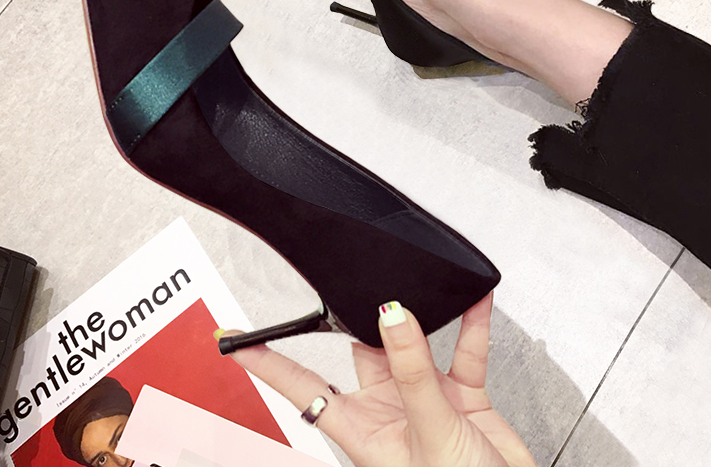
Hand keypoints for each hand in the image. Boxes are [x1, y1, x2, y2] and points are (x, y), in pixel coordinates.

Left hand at [228, 294, 536, 466]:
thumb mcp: (428, 432)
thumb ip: (413, 373)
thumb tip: (392, 317)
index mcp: (360, 428)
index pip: (301, 386)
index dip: (267, 362)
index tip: (236, 339)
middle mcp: (387, 410)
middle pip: (363, 350)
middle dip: (363, 316)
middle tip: (360, 279)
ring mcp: (424, 401)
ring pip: (414, 344)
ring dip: (423, 315)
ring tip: (422, 283)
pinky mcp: (462, 397)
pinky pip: (464, 352)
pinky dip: (471, 325)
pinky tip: (473, 302)